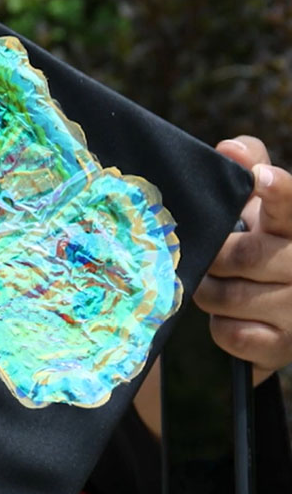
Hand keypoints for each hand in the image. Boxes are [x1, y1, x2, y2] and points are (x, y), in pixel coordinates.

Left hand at [195, 136, 291, 383]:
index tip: (259, 181)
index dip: (276, 191)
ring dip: (209, 292)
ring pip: (227, 295)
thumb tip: (231, 147)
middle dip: (215, 258)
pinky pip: (230, 333)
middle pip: (243, 255)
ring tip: (220, 287)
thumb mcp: (259, 205)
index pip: (291, 203)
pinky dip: (220, 326)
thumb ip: (250, 166)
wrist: (273, 316)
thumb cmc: (262, 243)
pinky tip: (233, 318)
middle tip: (212, 259)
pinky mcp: (283, 346)